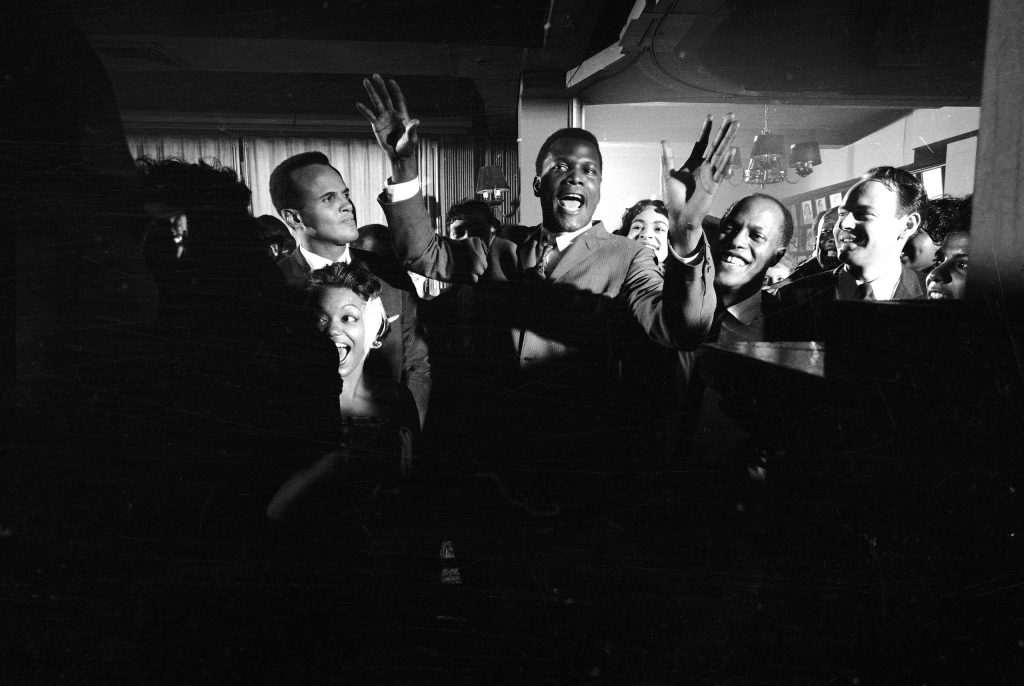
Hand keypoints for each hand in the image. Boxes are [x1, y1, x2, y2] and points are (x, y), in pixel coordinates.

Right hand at [357, 74, 419, 181]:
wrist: (399, 156)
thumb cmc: (408, 147)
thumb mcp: (411, 138)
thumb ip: (412, 129)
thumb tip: (416, 122)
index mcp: (402, 114)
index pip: (398, 99)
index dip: (395, 90)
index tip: (391, 81)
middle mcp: (392, 113)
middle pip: (386, 97)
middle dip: (381, 86)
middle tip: (375, 75)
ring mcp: (383, 118)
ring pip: (376, 102)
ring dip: (371, 92)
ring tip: (365, 81)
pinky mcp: (376, 125)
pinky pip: (370, 115)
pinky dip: (364, 110)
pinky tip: (358, 104)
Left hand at [662, 114, 737, 254]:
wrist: (679, 216)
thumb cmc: (674, 199)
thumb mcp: (668, 175)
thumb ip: (667, 158)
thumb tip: (664, 141)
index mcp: (694, 163)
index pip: (702, 143)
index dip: (706, 130)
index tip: (710, 116)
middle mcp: (704, 167)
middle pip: (716, 144)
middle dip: (723, 129)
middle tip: (731, 115)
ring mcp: (710, 175)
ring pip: (721, 153)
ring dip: (728, 139)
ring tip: (736, 125)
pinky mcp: (713, 185)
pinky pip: (721, 170)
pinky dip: (726, 160)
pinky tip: (732, 149)